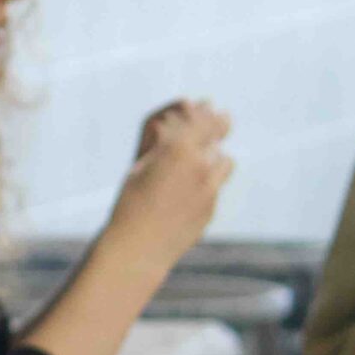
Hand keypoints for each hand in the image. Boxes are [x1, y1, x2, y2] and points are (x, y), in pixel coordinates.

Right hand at [104, 100, 233, 266]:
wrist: (137, 249)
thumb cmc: (130, 204)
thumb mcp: (139, 166)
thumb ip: (161, 142)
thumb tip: (173, 123)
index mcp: (178, 148)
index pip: (202, 119)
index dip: (206, 111)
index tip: (209, 105)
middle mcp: (199, 165)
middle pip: (218, 134)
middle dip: (219, 125)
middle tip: (223, 118)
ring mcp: (209, 188)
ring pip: (224, 161)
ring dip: (215, 158)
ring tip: (204, 161)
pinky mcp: (212, 208)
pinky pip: (215, 187)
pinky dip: (207, 184)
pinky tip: (189, 193)